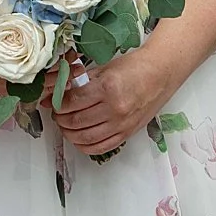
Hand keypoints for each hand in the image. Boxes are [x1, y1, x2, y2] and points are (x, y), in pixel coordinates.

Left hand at [52, 50, 177, 156]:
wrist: (160, 74)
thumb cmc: (135, 68)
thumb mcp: (105, 69)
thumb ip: (82, 82)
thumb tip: (59, 93)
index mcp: (107, 88)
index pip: (72, 102)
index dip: (58, 103)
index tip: (55, 101)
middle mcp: (114, 109)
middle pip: (75, 121)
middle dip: (60, 119)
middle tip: (58, 113)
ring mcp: (121, 124)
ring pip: (84, 137)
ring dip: (69, 133)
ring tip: (66, 125)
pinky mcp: (127, 133)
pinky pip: (100, 147)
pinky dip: (85, 145)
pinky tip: (79, 138)